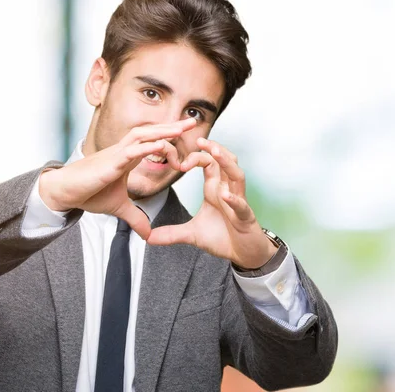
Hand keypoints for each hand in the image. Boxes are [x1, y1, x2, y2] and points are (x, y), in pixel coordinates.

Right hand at [39, 118, 196, 239]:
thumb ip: (136, 219)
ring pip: (142, 135)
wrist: (66, 193)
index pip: (152, 142)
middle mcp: (124, 151)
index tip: (185, 148)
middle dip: (172, 127)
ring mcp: (117, 154)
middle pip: (151, 132)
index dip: (169, 141)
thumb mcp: (119, 208)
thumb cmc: (88, 194)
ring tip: (181, 128)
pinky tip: (161, 145)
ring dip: (162, 131)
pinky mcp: (110, 162)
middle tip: (192, 121)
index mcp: (127, 157)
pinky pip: (131, 150)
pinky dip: (147, 147)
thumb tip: (148, 235)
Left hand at [147, 138, 277, 268]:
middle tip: (199, 140)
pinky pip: (241, 205)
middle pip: (224, 161)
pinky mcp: (246, 217)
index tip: (179, 156)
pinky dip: (234, 199)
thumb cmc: (222, 238)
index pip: (208, 163)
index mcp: (215, 189)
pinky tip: (225, 195)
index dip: (196, 155)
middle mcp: (228, 190)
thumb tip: (148, 237)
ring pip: (237, 176)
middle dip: (213, 149)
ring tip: (216, 153)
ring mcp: (239, 202)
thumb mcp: (191, 234)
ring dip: (227, 163)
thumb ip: (170, 233)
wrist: (243, 255)